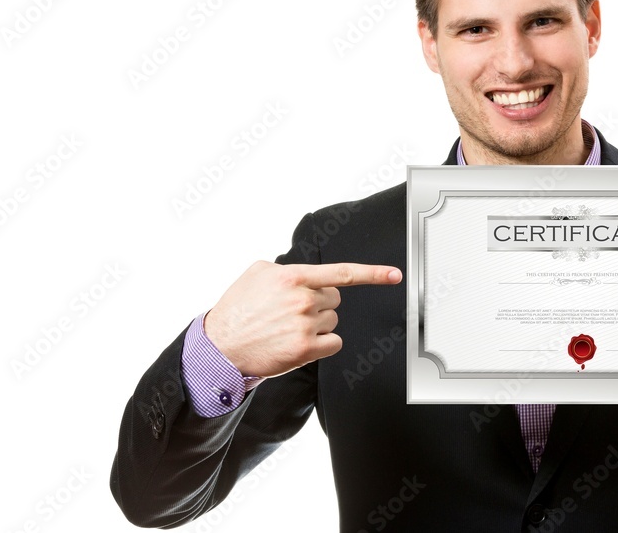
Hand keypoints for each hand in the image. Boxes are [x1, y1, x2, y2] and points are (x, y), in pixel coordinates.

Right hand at [204, 261, 401, 377]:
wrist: (221, 347)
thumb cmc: (238, 309)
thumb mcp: (257, 273)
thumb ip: (287, 267)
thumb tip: (307, 273)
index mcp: (293, 277)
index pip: (343, 272)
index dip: (374, 273)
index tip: (395, 275)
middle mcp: (303, 299)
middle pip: (335, 299)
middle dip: (320, 303)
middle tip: (293, 311)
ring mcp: (305, 325)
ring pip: (333, 321)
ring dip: (317, 324)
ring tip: (287, 328)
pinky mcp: (306, 349)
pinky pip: (333, 342)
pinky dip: (322, 344)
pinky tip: (298, 343)